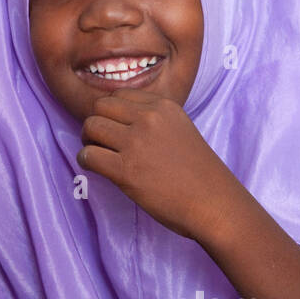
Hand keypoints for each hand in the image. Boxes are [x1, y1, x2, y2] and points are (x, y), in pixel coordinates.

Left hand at [78, 89, 239, 242]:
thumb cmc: (198, 173)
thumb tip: (117, 121)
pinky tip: (96, 169)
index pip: (119, 95)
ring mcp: (136, 143)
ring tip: (98, 155)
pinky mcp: (126, 170)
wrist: (213, 204)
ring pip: (90, 127)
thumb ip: (153, 120)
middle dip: (95, 123)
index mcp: (163, 106)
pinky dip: (86, 161)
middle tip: (100, 141)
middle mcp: (149, 119)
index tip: (113, 128)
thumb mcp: (180, 129)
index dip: (110, 112)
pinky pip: (88, 155)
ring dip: (88, 141)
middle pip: (100, 107)